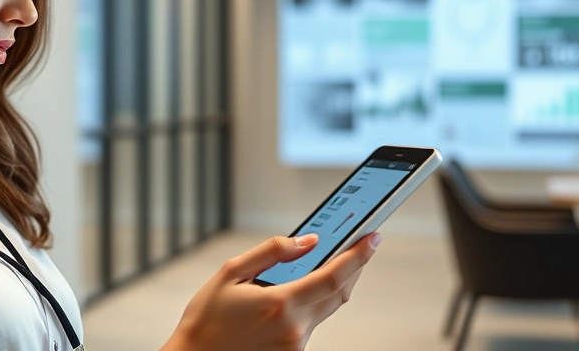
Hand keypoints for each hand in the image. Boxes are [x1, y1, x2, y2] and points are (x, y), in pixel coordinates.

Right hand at [160, 233, 380, 350]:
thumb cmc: (206, 318)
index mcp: (280, 303)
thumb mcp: (231, 273)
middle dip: (354, 267)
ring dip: (333, 284)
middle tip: (360, 244)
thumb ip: (272, 252)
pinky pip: (312, 323)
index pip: (333, 275)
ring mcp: (295, 345)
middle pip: (339, 292)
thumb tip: (308, 241)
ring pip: (327, 308)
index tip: (372, 237)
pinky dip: (314, 303)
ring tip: (329, 262)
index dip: (358, 255)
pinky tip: (302, 290)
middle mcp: (294, 328)